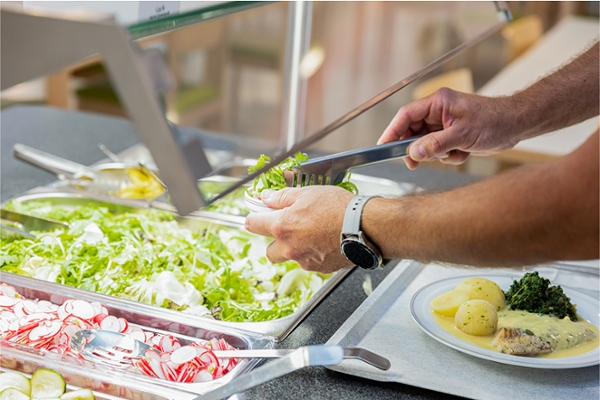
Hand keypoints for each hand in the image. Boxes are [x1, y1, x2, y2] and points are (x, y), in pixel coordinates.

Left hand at [244, 186, 355, 272]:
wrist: (364, 227)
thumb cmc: (339, 208)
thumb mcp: (307, 193)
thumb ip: (282, 197)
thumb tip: (266, 198)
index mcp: (282, 226)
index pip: (252, 224)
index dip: (255, 217)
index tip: (260, 213)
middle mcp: (289, 247)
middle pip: (269, 250)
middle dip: (275, 240)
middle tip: (288, 227)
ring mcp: (303, 260)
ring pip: (290, 257)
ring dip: (294, 248)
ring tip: (311, 233)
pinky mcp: (319, 268)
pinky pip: (308, 262)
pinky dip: (312, 253)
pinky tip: (324, 240)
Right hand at [378, 88, 516, 168]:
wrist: (517, 125)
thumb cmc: (494, 121)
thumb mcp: (462, 135)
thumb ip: (435, 145)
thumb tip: (412, 153)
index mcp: (437, 103)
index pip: (406, 116)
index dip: (392, 131)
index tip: (383, 146)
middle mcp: (438, 112)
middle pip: (412, 131)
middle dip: (415, 149)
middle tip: (414, 163)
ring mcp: (444, 124)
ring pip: (425, 144)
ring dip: (436, 154)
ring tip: (454, 153)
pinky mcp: (451, 136)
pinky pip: (438, 150)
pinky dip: (448, 156)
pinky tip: (463, 153)